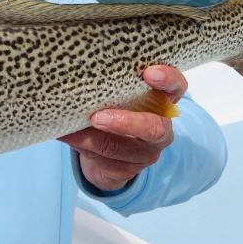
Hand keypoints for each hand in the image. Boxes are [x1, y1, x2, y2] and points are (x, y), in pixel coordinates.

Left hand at [60, 65, 186, 192]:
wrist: (111, 151)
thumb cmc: (116, 110)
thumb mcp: (118, 95)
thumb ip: (110, 85)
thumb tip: (77, 73)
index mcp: (162, 102)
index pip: (176, 87)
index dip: (167, 80)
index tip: (149, 73)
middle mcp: (160, 128)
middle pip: (154, 128)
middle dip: (126, 123)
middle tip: (97, 117)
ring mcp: (145, 153)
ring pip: (120, 149)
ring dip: (93, 139)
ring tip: (71, 130)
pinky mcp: (127, 170)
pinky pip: (104, 162)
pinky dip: (82, 148)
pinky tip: (66, 137)